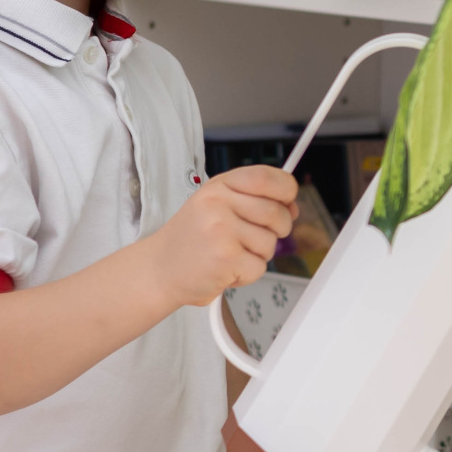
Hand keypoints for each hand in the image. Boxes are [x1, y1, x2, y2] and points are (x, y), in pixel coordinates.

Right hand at [151, 165, 297, 308]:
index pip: (266, 177)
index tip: (289, 201)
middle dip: (278, 230)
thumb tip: (292, 208)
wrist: (159, 269)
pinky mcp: (225, 257)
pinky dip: (247, 275)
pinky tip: (225, 269)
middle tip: (254, 238)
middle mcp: (218, 203)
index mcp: (218, 186)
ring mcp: (221, 229)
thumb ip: (254, 201)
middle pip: (277, 212)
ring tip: (230, 254)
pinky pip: (259, 267)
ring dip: (257, 255)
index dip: (286, 189)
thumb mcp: (217, 207)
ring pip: (270, 243)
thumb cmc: (190, 240)